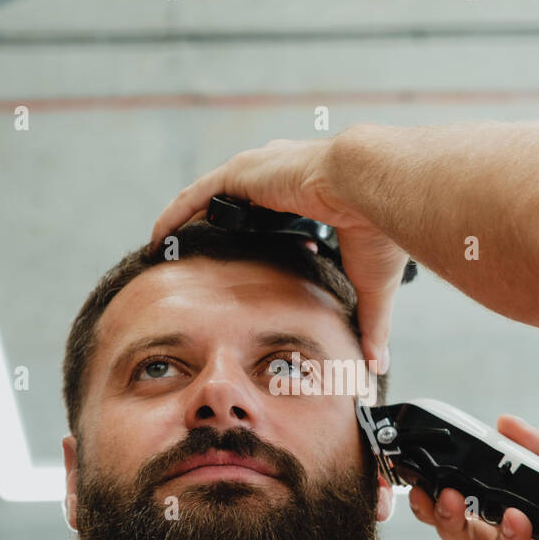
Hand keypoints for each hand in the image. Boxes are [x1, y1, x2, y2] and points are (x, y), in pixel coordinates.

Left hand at [148, 134, 408, 371]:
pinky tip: (159, 237)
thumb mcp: (371, 284)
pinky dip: (177, 214)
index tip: (248, 264)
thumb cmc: (379, 229)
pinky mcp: (243, 173)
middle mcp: (284, 179)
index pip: (278, 214)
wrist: (373, 189)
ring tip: (168, 249)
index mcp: (314, 195)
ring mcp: (260, 173)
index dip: (262, 236)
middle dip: (218, 228)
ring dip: (189, 222)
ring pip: (212, 199)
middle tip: (196, 259)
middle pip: (239, 205)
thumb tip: (379, 366)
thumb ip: (370, 323)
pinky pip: (197, 195)